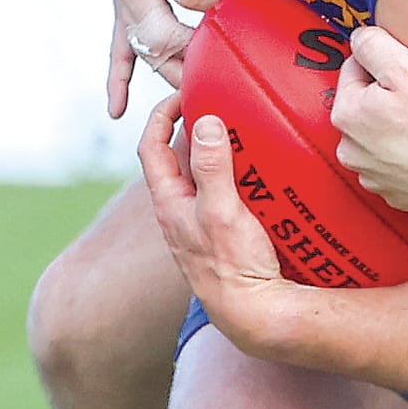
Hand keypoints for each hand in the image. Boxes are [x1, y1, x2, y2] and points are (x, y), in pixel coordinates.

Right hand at [104, 0, 242, 118]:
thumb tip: (249, 7)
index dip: (219, 10)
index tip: (244, 18)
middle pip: (159, 33)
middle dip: (193, 58)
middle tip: (225, 79)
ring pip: (142, 47)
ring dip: (167, 74)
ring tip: (193, 104)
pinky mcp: (119, 4)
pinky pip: (115, 47)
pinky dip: (117, 78)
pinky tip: (118, 110)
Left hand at [138, 97, 291, 349]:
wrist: (251, 313)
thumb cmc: (233, 266)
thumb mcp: (222, 212)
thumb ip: (212, 168)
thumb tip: (205, 122)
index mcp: (169, 203)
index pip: (150, 148)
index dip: (160, 116)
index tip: (183, 94)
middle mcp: (179, 212)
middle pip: (175, 159)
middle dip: (191, 128)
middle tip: (217, 104)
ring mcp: (199, 224)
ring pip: (199, 177)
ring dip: (214, 151)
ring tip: (239, 131)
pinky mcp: (221, 234)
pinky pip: (220, 194)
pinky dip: (232, 175)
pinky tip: (257, 173)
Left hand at [332, 19, 407, 223]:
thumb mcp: (406, 67)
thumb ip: (373, 43)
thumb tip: (361, 38)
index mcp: (346, 114)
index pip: (354, 68)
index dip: (386, 64)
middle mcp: (351, 149)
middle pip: (366, 105)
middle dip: (389, 98)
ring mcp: (372, 175)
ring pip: (380, 137)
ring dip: (397, 128)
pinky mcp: (394, 193)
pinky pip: (397, 164)